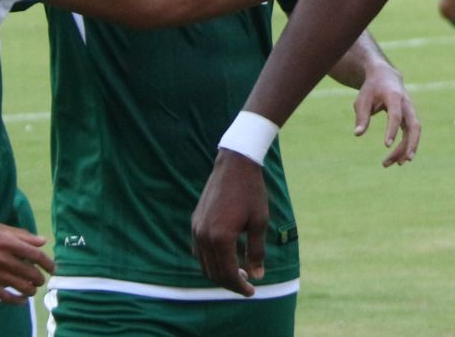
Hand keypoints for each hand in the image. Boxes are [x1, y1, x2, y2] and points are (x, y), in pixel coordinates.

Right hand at [0, 222, 54, 302]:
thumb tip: (42, 241)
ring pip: (21, 287)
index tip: (53, 268)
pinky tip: (21, 300)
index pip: (36, 255)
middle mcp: (2, 258)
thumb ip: (21, 235)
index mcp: (7, 242)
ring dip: (31, 290)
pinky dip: (17, 300)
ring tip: (32, 289)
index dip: (48, 263)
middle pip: (31, 273)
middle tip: (41, 280)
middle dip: (40, 278)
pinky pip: (5, 297)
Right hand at [191, 150, 268, 295]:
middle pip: (213, 272)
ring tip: (239, 271)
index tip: (252, 291)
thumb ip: (257, 252)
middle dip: (230, 282)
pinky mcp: (195, 221)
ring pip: (204, 263)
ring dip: (219, 272)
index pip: (228, 274)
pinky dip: (211, 259)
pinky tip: (227, 255)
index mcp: (221, 238)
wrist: (235, 164)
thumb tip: (258, 276)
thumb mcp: (259, 223)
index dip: (240, 286)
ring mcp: (196, 228)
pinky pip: (199, 250)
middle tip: (247, 283)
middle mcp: (204, 236)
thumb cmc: (251, 192)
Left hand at [352, 62, 420, 166]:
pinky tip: (398, 160)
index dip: (392, 130)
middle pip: (414, 126)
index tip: (386, 145)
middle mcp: (407, 104)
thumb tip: (358, 134)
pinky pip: (412, 134)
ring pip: (415, 132)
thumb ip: (361, 115)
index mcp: (394, 96)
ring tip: (394, 164)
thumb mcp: (362, 99)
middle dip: (411, 144)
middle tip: (403, 161)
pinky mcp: (410, 118)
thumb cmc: (371, 89)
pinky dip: (407, 146)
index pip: (396, 115)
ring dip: (407, 149)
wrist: (385, 77)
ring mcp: (411, 111)